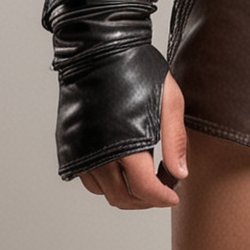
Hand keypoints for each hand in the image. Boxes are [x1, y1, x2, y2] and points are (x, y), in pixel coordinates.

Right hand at [78, 73, 188, 208]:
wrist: (100, 49)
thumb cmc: (138, 69)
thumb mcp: (169, 99)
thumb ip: (175, 140)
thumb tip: (180, 174)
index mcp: (126, 144)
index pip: (144, 190)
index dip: (162, 198)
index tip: (173, 195)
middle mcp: (99, 154)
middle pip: (122, 198)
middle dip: (145, 200)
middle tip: (161, 188)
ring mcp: (81, 152)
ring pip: (103, 192)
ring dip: (125, 194)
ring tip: (143, 178)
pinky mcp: (69, 146)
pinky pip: (87, 179)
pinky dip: (105, 182)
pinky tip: (121, 167)